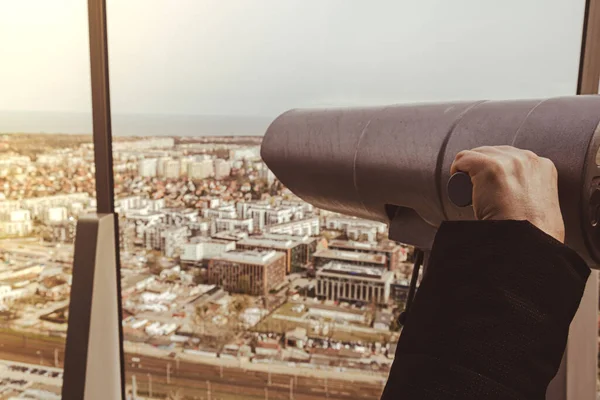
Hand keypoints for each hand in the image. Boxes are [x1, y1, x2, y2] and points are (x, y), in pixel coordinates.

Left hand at [450, 145, 564, 242]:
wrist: (527, 244)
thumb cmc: (533, 235)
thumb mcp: (544, 208)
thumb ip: (538, 197)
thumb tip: (527, 205)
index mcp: (543, 167)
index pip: (511, 157)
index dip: (497, 169)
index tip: (490, 186)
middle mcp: (528, 159)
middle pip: (494, 152)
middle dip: (482, 167)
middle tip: (478, 190)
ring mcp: (509, 162)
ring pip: (478, 154)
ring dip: (469, 169)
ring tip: (469, 188)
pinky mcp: (490, 167)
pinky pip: (464, 159)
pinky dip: (457, 168)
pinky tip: (457, 179)